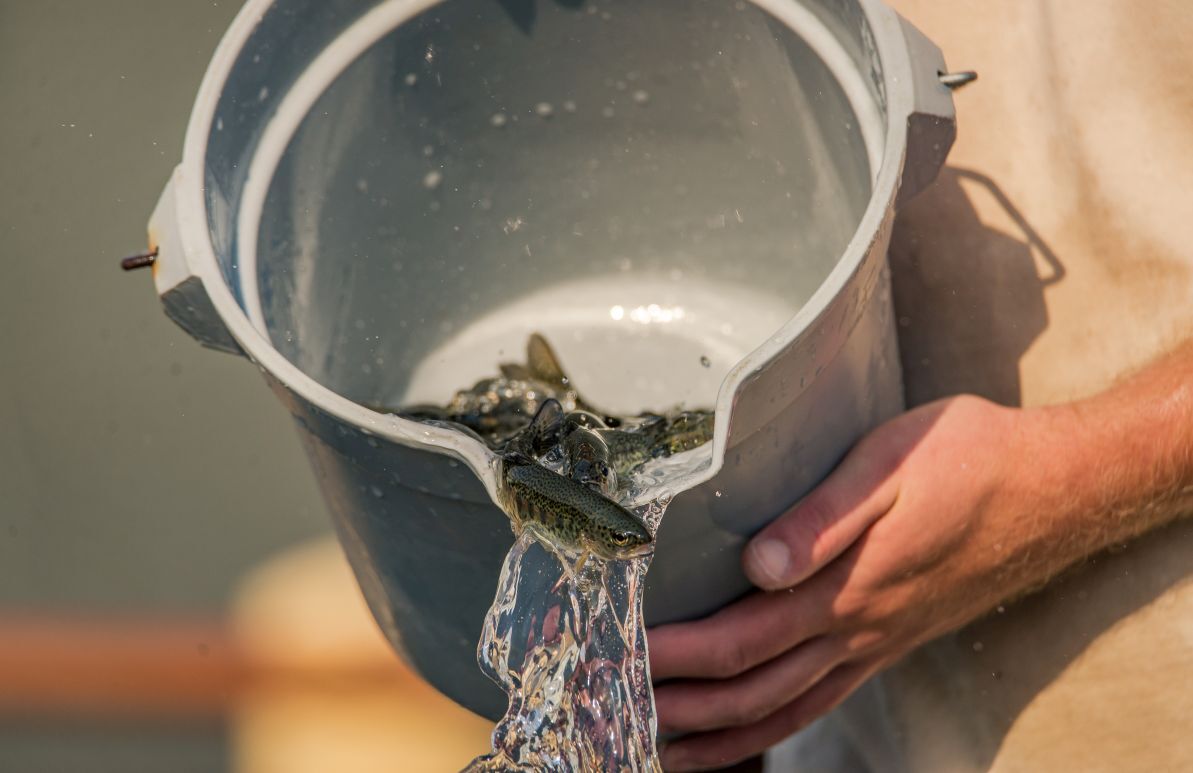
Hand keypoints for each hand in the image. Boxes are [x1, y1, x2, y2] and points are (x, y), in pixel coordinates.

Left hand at [648, 395, 1076, 770]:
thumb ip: (821, 516)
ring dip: (717, 735)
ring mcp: (875, 645)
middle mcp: (856, 630)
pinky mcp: (888, 642)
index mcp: (847, 587)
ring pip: (783, 711)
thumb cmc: (969, 460)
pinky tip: (744, 733)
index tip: (622, 657)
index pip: (741, 640)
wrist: (1054, 489)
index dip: (677, 656)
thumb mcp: (891, 463)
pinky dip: (772, 728)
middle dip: (680, 706)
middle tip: (615, 711)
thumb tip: (757, 561)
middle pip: (751, 691)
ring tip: (659, 746)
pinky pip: (820, 703)